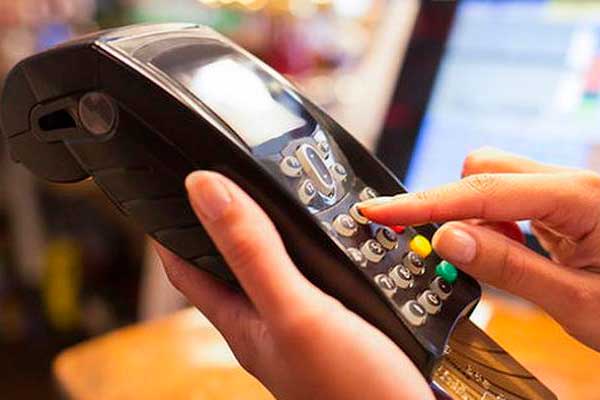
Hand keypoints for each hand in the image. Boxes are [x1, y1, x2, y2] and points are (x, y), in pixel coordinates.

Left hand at [155, 171, 432, 399]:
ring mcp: (303, 320)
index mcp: (242, 320)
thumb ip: (251, 253)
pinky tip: (331, 234)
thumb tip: (204, 189)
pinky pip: (315, 272)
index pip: (185, 267)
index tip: (165, 189)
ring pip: (274, 262)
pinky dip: (316, 246)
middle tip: (225, 178)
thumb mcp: (294, 311)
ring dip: (272, 229)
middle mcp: (267, 318)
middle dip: (224, 220)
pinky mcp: (338, 318)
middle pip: (229, 261)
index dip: (169, 227)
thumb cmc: (350, 391)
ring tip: (276, 194)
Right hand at [359, 147, 599, 350]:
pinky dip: (495, 226)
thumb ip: (508, 267)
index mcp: (581, 197)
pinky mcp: (564, 205)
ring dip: (476, 219)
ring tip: (495, 262)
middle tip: (454, 253)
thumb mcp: (577, 302)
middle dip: (455, 206)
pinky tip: (512, 253)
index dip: (423, 203)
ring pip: (495, 182)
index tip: (379, 210)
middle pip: (485, 168)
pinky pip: (511, 200)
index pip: (482, 191)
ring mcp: (568, 192)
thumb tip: (448, 238)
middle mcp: (572, 183)